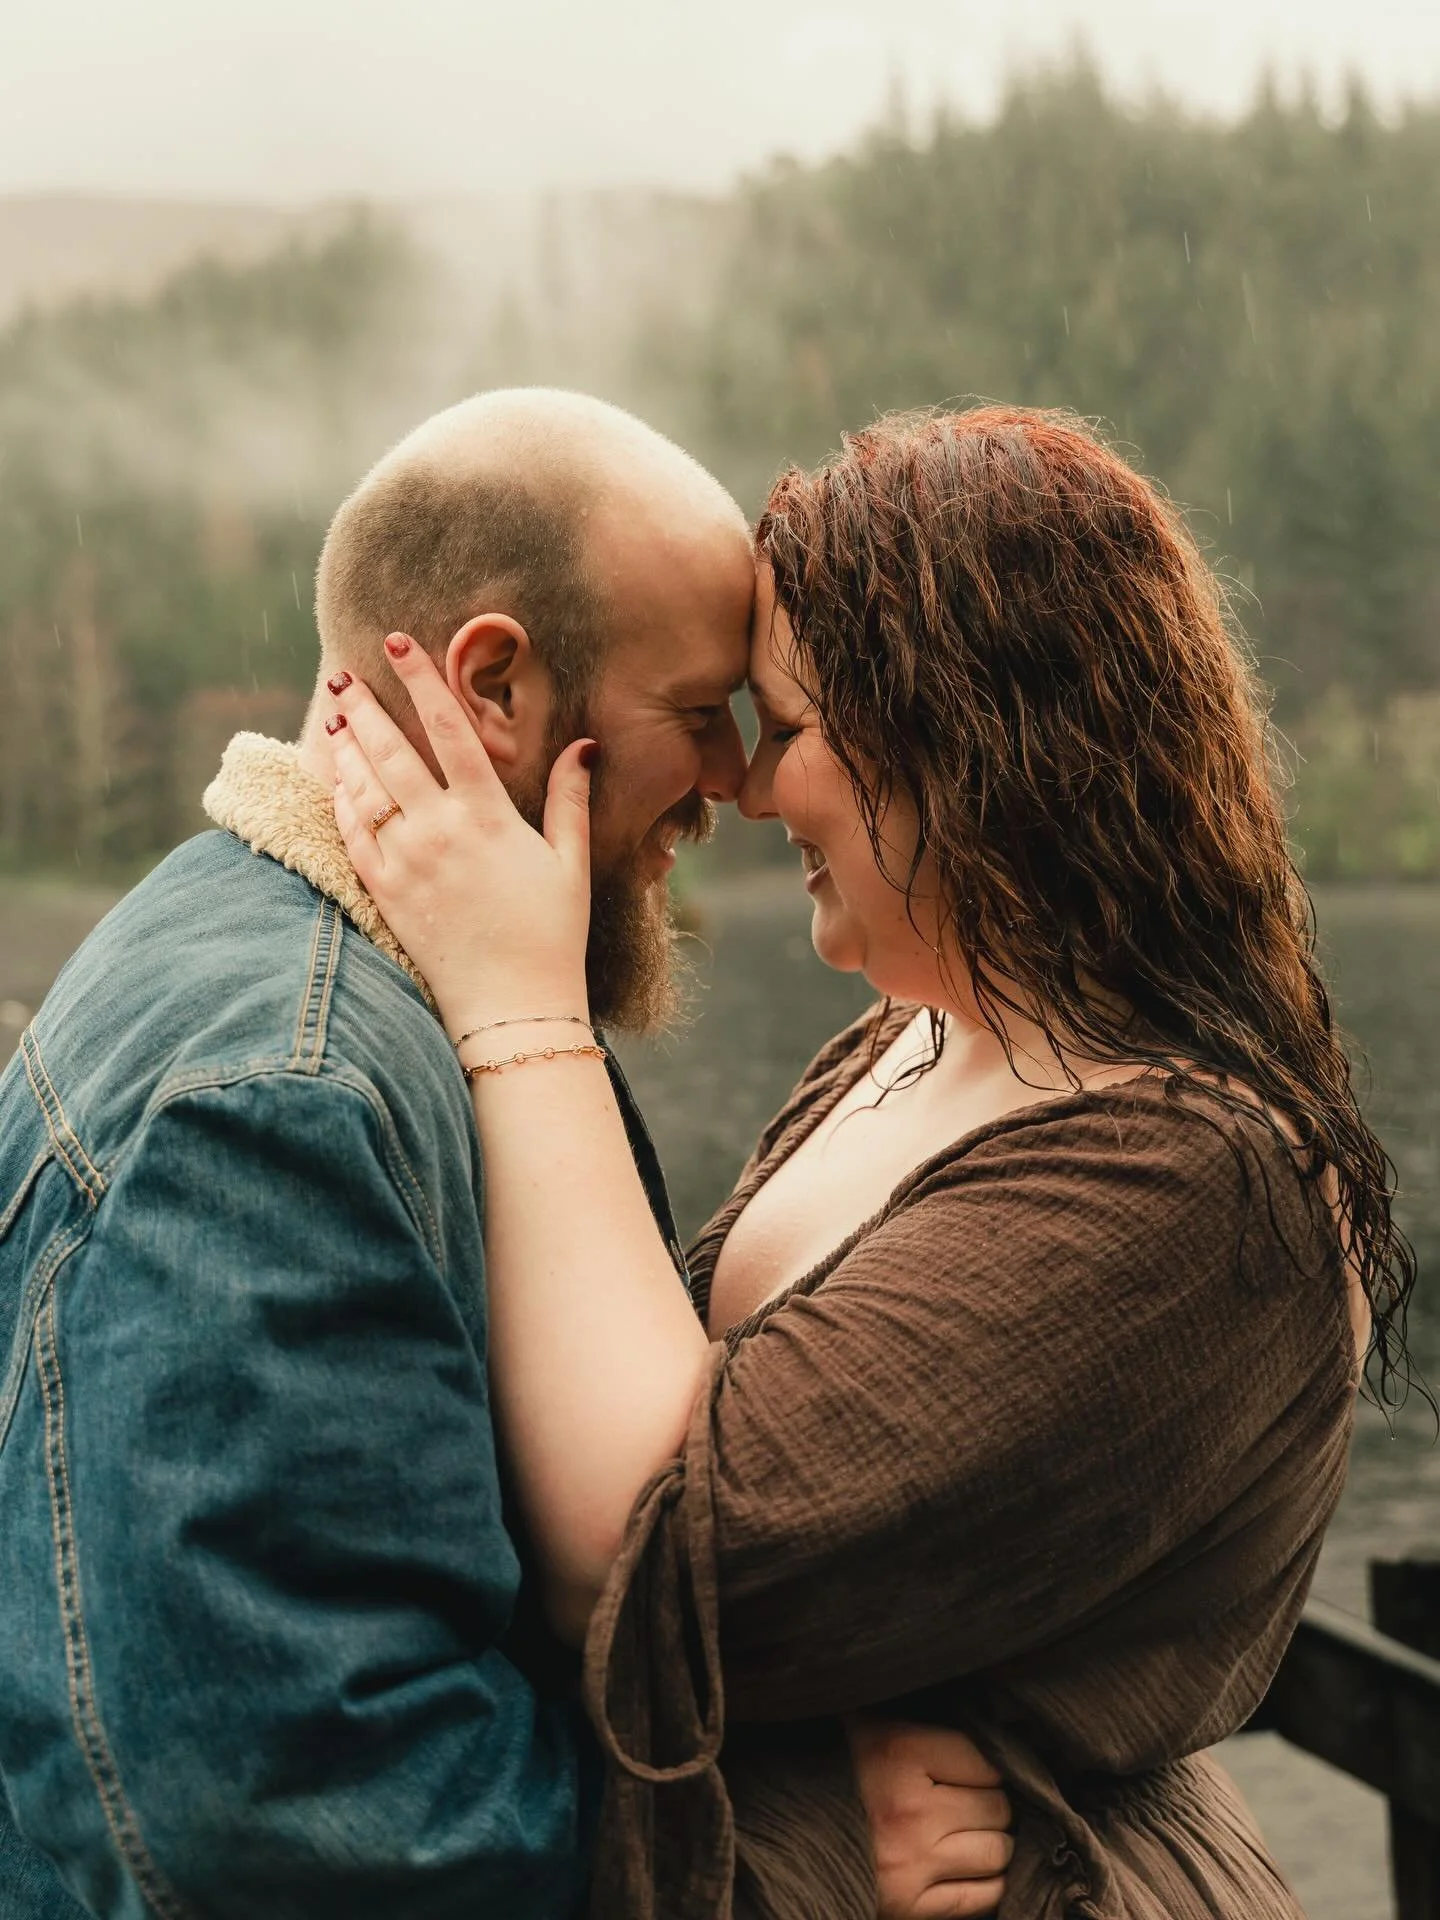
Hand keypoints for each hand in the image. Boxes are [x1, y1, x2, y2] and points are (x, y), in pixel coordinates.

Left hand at [326, 636, 593, 1036]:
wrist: (513, 1007)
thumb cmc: (551, 935)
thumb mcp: (569, 861)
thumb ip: (569, 799)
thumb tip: (584, 746)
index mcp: (487, 815)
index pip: (447, 727)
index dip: (420, 679)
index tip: (396, 643)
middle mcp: (439, 831)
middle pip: (389, 750)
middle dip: (363, 707)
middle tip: (341, 676)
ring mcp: (405, 862)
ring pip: (363, 790)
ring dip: (346, 750)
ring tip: (335, 720)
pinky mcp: (385, 894)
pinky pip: (351, 836)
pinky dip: (341, 804)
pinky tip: (336, 783)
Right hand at [847, 1717, 1012, 1919]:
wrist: (791, 1835)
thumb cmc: (839, 1772)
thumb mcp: (869, 1723)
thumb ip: (913, 1709)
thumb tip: (972, 1701)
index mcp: (898, 1752)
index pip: (985, 1762)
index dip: (985, 1766)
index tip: (971, 1771)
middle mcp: (909, 1811)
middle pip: (997, 1809)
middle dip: (991, 1806)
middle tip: (972, 1802)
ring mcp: (912, 1863)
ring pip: (997, 1853)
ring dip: (991, 1843)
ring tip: (971, 1834)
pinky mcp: (910, 1907)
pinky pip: (981, 1898)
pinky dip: (985, 1883)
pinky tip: (966, 1867)